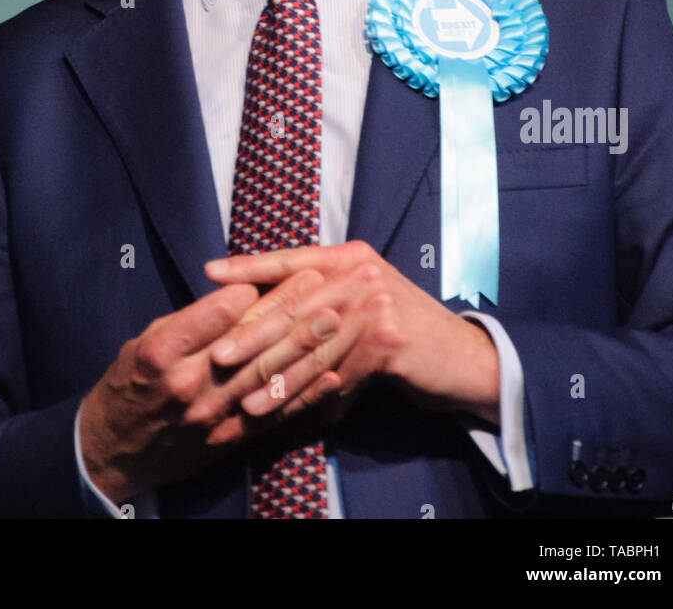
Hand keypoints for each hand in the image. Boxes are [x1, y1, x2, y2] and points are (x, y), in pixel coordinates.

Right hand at [78, 268, 347, 505]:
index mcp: (163, 352)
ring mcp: (211, 415)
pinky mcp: (227, 440)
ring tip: (335, 320)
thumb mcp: (145, 340)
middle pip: (250, 342)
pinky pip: (273, 416)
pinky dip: (304, 396)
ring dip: (306, 348)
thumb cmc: (130, 383)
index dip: (257, 290)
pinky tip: (332, 376)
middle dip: (292, 311)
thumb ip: (190, 321)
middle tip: (325, 285)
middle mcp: (188, 383)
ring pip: (267, 377)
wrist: (114, 449)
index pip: (218, 314)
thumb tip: (238, 293)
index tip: (289, 270)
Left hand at [204, 241, 500, 425]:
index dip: (249, 266)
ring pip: (311, 346)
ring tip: (246, 401)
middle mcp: (360, 272)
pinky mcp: (388, 338)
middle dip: (252, 334)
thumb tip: (262, 321)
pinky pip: (337, 374)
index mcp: (348, 257)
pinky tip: (291, 416)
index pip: (290, 259)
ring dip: (275, 379)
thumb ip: (320, 305)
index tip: (209, 271)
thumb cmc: (403, 332)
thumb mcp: (362, 305)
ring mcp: (376, 302)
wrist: (462, 358)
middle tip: (217, 356)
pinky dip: (312, 399)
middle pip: (294, 305)